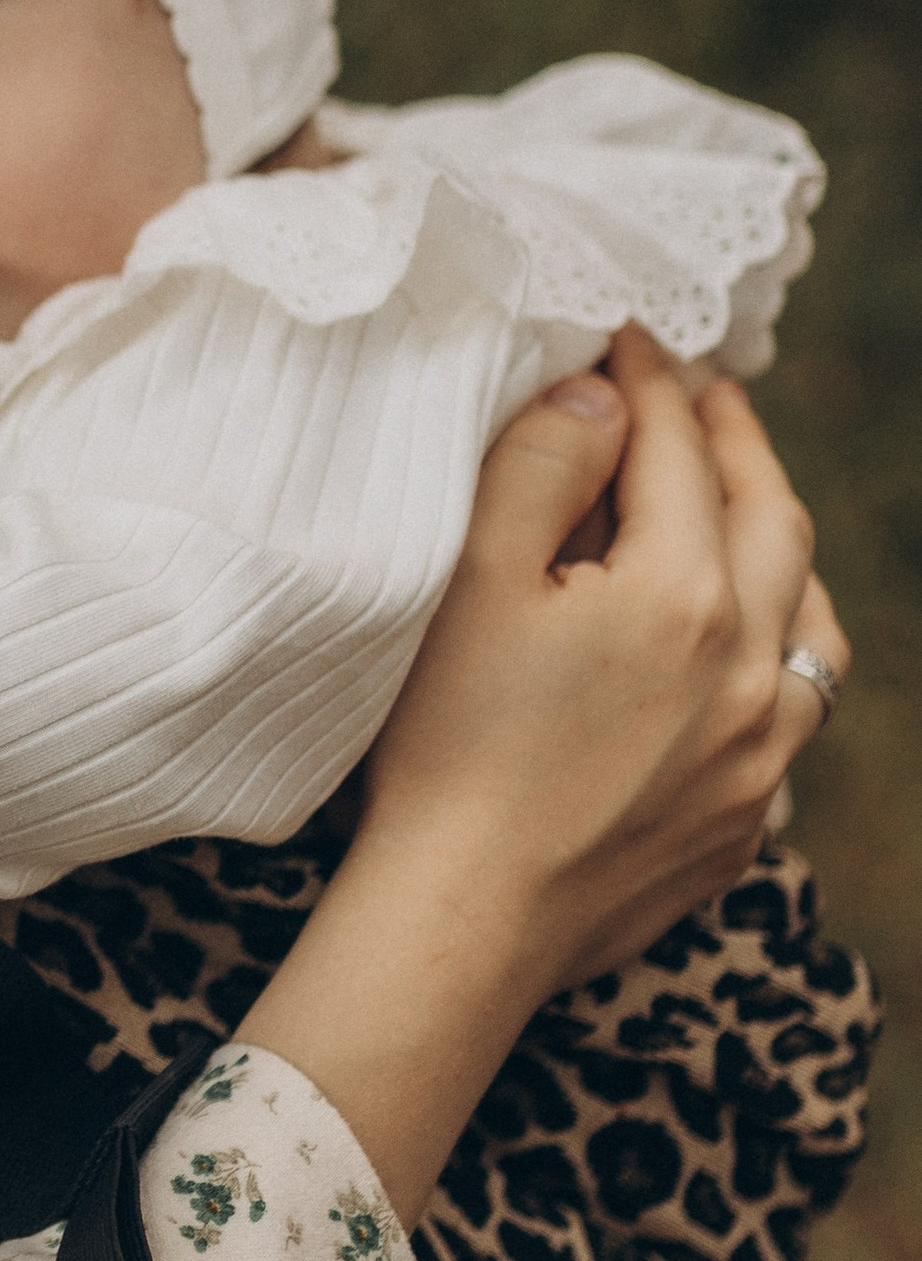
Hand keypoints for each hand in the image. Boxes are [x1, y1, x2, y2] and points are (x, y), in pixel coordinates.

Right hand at [243, 329, 845, 1223]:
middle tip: (708, 394)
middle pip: (772, 520)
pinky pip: (792, 715)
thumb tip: (600, 394)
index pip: (680, 452)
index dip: (653, 382)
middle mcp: (752, 669)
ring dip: (784, 549)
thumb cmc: (448, 749)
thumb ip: (541, 464)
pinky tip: (740, 652)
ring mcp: (762, 756)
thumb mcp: (471, 580)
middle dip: (737, 443)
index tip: (630, 339)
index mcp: (684, 594)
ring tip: (751, 513)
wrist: (463, 922)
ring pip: (812, 622)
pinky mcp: (743, 821)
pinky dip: (777, 655)